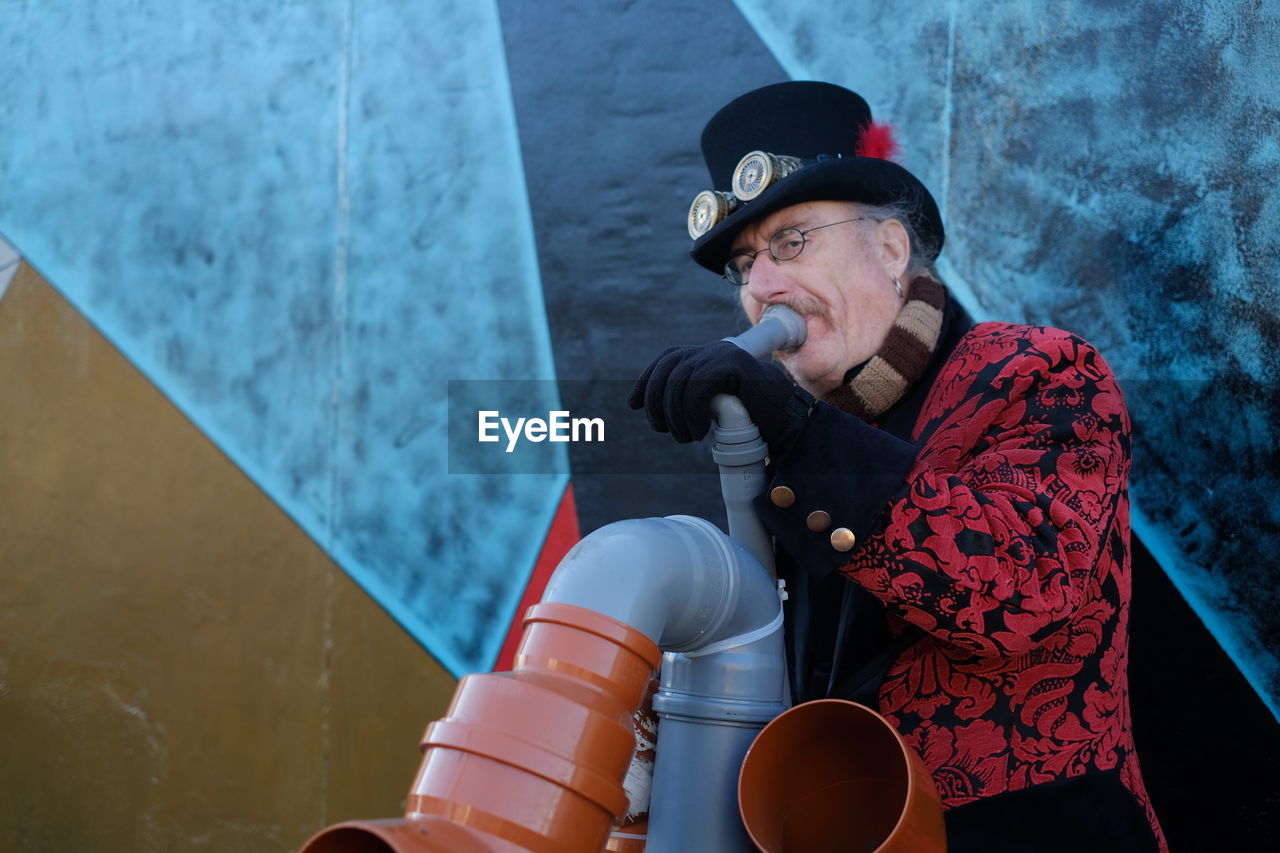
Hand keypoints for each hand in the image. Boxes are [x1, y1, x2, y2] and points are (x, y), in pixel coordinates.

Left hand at [627, 341, 814, 453]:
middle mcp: (714, 350)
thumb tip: (648, 405)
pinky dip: (690, 414)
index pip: (667, 359)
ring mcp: (724, 355)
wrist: (788, 421)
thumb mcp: (714, 404)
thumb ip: (690, 397)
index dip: (646, 380)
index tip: (633, 405)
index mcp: (709, 355)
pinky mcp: (732, 366)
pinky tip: (698, 432)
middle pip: (667, 371)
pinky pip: (696, 388)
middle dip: (656, 403)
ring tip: (686, 437)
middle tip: (664, 430)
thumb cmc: (753, 418)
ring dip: (676, 417)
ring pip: (679, 384)